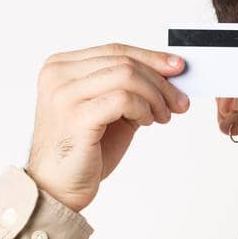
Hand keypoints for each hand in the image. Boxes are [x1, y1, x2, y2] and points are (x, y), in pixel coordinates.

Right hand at [25, 43, 190, 211]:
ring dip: (154, 96)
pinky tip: (146, 122)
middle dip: (160, 81)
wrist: (57, 188)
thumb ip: (128, 88)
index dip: (151, 57)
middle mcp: (58, 75)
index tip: (178, 68)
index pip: (114, 50)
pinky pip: (123, 99)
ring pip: (126, 75)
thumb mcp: (109, 109)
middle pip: (123, 61)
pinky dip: (143, 108)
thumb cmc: (83, 150)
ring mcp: (64, 94)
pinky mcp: (76, 116)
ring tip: (162, 116)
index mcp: (61, 67)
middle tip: (179, 102)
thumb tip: (169, 73)